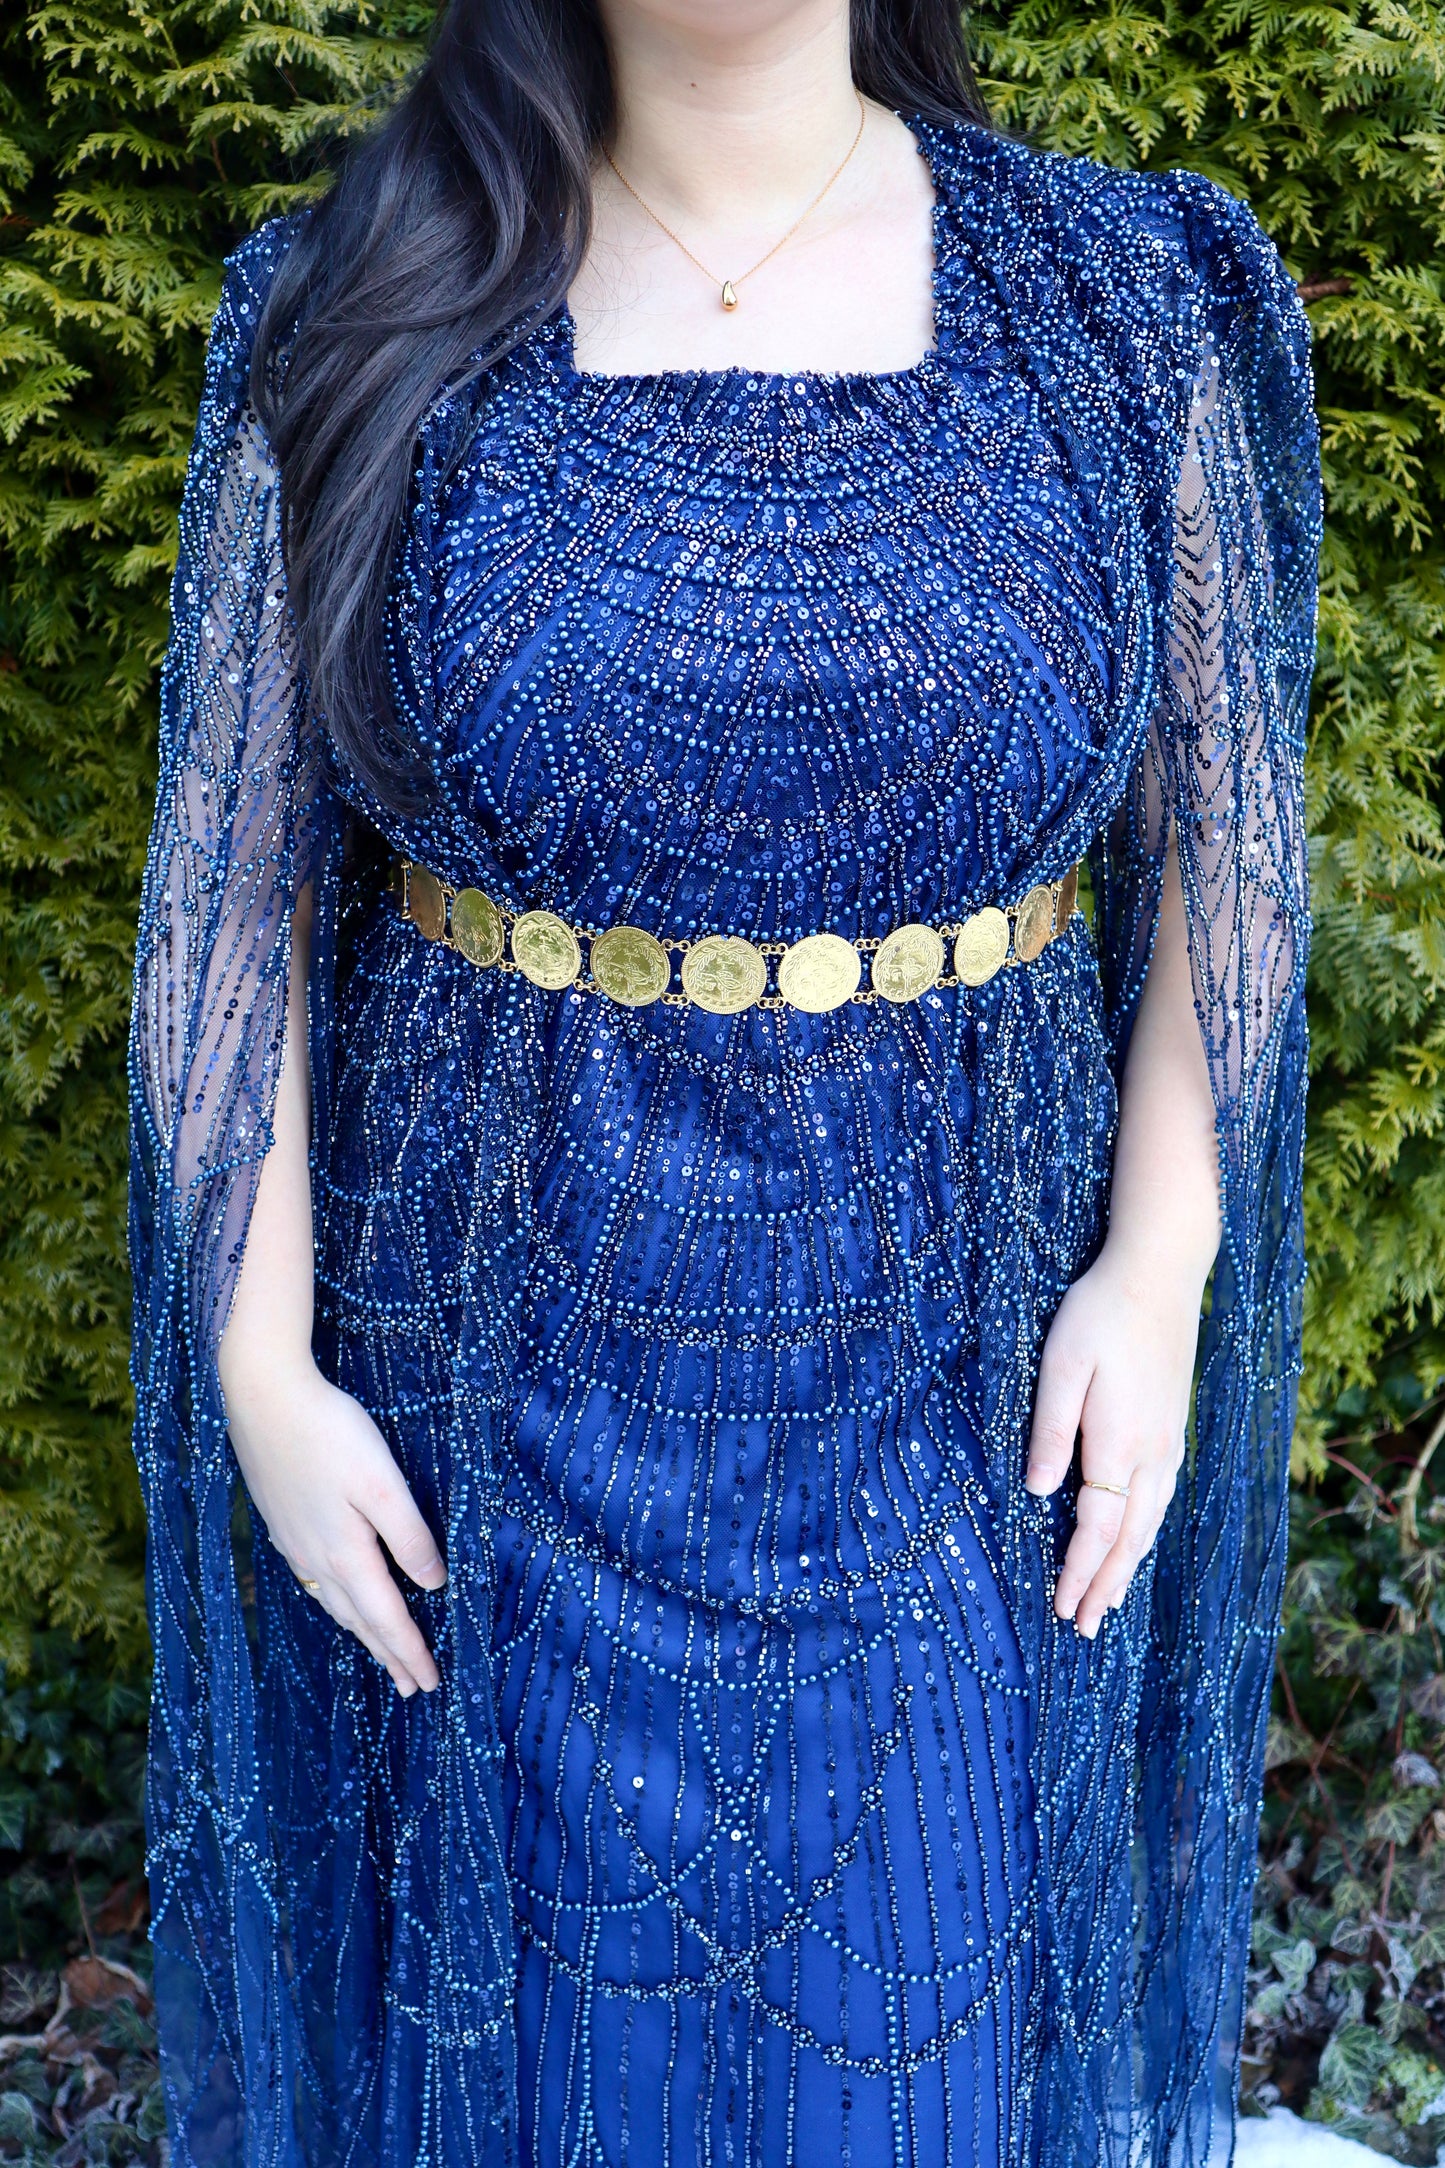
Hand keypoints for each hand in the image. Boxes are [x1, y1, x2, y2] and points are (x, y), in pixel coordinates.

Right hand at [222, 1355, 446, 1695]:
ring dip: (360, 1632)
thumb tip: (434, 1586)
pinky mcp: (281, 1521)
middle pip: (359, 1619)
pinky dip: (334, 1603)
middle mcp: (316, 1558)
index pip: (387, 1617)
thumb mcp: (383, 1483)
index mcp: (346, 1554)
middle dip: (388, 1654)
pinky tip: (334, 1597)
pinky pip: (314, 1581)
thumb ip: (409, 1537)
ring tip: (379, 1652)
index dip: (410, 1651)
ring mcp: (294, 1542)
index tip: (432, 1683)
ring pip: (333, 1603)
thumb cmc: (330, 1433)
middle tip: (412, 1687)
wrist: (263, 1398)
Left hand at [1023, 1241, 1203, 1638]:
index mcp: (1117, 1442)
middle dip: (1105, 1585)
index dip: (1079, 1571)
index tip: (1062, 1608)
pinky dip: (1146, 1532)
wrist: (1159, 1273)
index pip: (1096, 1526)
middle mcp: (1150, 1452)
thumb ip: (1051, 1429)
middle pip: (1129, 1537)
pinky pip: (1161, 1498)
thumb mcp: (1060, 1364)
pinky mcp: (1172, 1426)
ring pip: (1150, 1522)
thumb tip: (1038, 1492)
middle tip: (1084, 1628)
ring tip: (1109, 1600)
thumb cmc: (1099, 1312)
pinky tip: (1138, 1539)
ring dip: (1128, 1565)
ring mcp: (1167, 1441)